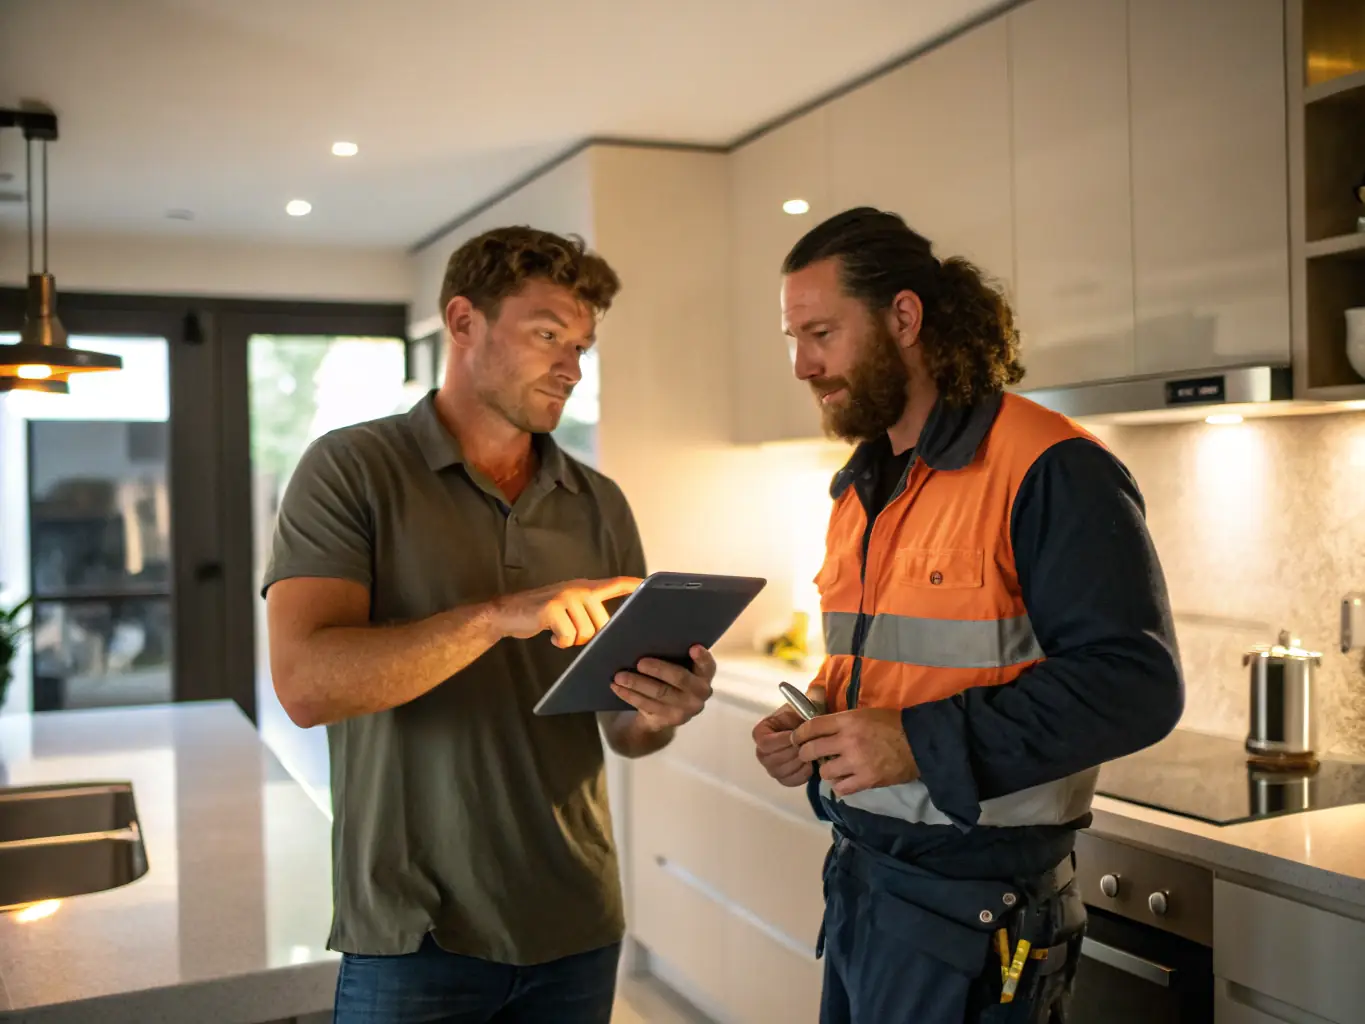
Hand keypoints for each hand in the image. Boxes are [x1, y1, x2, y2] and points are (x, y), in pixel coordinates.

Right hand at [493, 577, 641, 647]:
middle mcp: (578, 589)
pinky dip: (560, 643)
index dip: (633, 585)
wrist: (507, 612)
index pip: (615, 584)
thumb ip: (586, 610)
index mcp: (585, 588)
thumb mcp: (567, 605)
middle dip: (588, 636)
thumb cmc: (541, 614)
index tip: (648, 583)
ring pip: (586, 633)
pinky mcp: (553, 609)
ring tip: (558, 632)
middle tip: (568, 631)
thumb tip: (607, 629)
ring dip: (572, 640)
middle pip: (603, 624)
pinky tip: (551, 636)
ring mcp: (566, 597)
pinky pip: (569, 636)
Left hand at [610, 645, 715, 730]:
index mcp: (705, 673)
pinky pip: (647, 705)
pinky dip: (629, 695)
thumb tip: (644, 632)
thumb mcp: (677, 664)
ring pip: (660, 693)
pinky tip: (617, 687)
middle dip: (658, 669)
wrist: (665, 711)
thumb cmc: (669, 676)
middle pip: (680, 678)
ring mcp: (687, 709)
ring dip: (637, 683)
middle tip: (639, 662)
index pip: (707, 664)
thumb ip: (671, 651)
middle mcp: (701, 692)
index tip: (693, 647)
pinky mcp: (670, 720)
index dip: (702, 657)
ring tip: (619, 676)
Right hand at [752, 683, 825, 787]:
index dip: (781, 741)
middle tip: (809, 746)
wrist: (814, 730)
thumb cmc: (807, 716)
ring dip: (798, 764)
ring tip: (811, 754)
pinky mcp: (783, 778)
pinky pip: (789, 781)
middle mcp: (761, 751)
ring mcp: (771, 766)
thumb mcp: (808, 703)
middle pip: (773, 760)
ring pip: (781, 771)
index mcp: (761, 732)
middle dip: (793, 753)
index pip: (764, 742)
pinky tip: (811, 765)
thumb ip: (811, 697)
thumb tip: (818, 691)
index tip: (797, 736)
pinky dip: (801, 774)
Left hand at [793, 707, 918, 797]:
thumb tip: (820, 729)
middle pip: (812, 750)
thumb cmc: (892, 724)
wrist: (919, 742)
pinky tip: (845, 780)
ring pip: (824, 772)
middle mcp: (848, 741)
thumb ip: (842, 722)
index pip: (812, 726)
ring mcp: (856, 762)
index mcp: (847, 721)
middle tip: (808, 755)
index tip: (796, 739)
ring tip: (833, 768)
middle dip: (805, 753)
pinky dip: (840, 785)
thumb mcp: (863, 714)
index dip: (799, 734)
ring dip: (826, 771)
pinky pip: (841, 788)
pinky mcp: (866, 780)